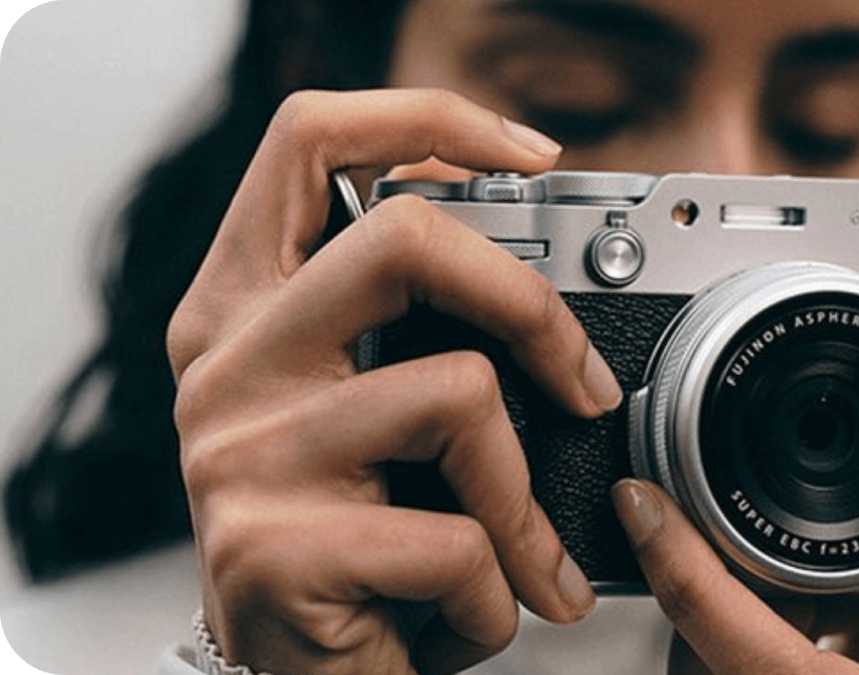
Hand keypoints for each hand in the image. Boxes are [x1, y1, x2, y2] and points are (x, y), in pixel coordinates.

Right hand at [167, 89, 620, 674]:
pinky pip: (454, 538)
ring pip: (458, 396)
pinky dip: (500, 594)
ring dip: (525, 502)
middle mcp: (229, 364)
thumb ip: (414, 334)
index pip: (309, 143)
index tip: (529, 152)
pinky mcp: (272, 550)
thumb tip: (539, 289)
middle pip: (400, 235)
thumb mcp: (369, 419)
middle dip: (531, 305)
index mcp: (247, 308)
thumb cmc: (354, 550)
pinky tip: (468, 618)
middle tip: (585, 385)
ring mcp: (241, 453)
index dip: (428, 122)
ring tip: (523, 560)